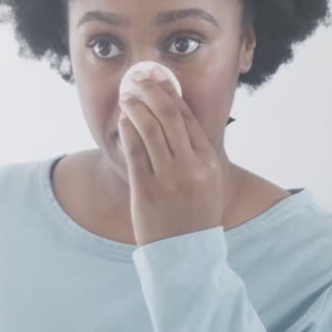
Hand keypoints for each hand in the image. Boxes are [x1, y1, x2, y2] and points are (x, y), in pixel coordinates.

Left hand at [118, 69, 224, 245]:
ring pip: (150, 130)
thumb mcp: (207, 183)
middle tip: (140, 76)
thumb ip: (196, 154)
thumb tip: (178, 120)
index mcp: (208, 163)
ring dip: (136, 107)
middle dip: (153, 91)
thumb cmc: (195, 216)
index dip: (172, 94)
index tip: (160, 78)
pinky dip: (128, 131)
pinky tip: (123, 120)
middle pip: (169, 117)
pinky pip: (135, 152)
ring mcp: (168, 178)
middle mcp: (191, 167)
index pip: (187, 118)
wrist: (186, 254)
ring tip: (127, 95)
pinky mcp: (147, 190)